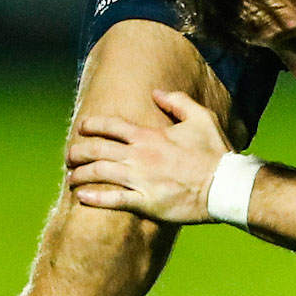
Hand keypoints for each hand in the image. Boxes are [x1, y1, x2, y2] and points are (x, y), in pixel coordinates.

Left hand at [66, 90, 232, 223]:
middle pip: (97, 150)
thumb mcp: (201, 118)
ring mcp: (141, 180)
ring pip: (99, 174)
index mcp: (151, 135)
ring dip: (80, 174)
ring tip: (71, 176)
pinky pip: (113, 200)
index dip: (92, 125)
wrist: (225, 186)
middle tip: (70, 155)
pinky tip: (82, 197)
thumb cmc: (215, 152)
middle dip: (78, 151)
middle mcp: (140, 156)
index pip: (112, 126)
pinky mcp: (145, 203)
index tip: (81, 127)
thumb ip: (178, 102)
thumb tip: (156, 92)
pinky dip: (94, 198)